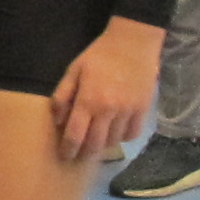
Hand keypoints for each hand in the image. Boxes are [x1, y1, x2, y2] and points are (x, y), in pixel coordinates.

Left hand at [47, 15, 161, 163]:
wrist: (133, 43)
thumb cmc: (99, 55)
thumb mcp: (74, 70)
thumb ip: (63, 95)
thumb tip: (57, 120)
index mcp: (88, 100)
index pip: (75, 135)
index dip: (68, 150)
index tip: (64, 156)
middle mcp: (108, 111)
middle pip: (95, 144)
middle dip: (85, 154)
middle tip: (79, 155)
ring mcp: (127, 112)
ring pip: (113, 142)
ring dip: (103, 145)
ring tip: (96, 142)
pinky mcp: (143, 110)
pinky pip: (132, 134)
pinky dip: (122, 138)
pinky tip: (115, 132)